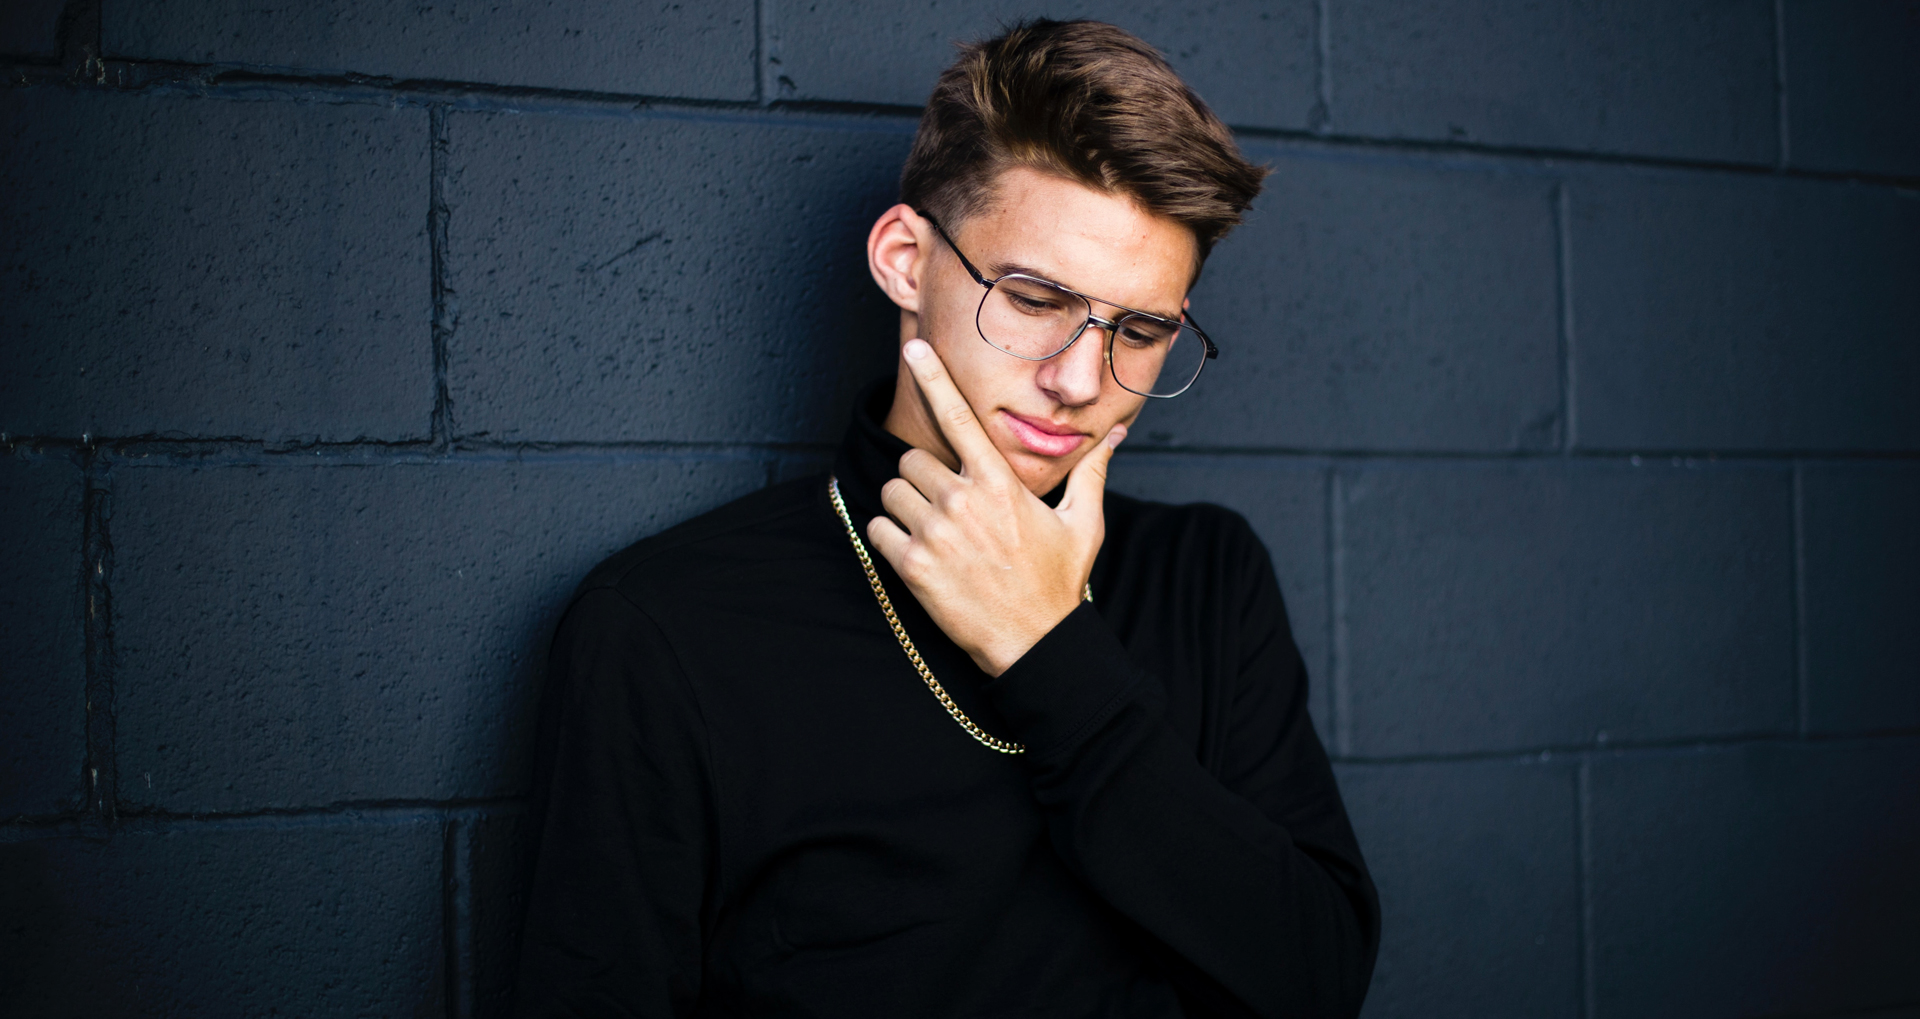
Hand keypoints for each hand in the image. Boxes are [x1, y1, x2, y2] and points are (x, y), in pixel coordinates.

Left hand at [865, 339, 1125, 676]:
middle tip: (949, 507)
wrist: (1035, 644)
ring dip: (905, 506)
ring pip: (892, 491)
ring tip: (936, 533)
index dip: (934, 377)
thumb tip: (1115, 432)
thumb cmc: (1059, 583)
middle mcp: (963, 501)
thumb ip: (1092, 471)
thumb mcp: (1083, 523)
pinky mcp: (912, 566)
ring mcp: (935, 534)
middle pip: (913, 459)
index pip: (958, 416)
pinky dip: (889, 538)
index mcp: (1001, 484)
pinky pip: (878, 529)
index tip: (915, 348)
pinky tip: (917, 554)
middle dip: (925, 478)